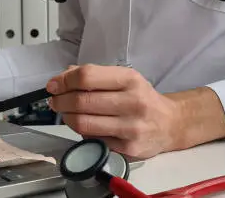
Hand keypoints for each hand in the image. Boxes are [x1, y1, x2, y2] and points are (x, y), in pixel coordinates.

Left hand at [47, 64, 180, 158]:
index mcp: (130, 80)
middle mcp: (132, 102)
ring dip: (67, 118)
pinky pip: (93, 140)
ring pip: (83, 124)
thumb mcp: (125, 79)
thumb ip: (95, 76)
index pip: (87, 76)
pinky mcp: (128, 148)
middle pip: (82, 101)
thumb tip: (63, 77)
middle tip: (55, 101)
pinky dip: (82, 133)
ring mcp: (131, 127)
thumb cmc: (143, 99)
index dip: (64, 80)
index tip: (54, 85)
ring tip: (66, 113)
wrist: (170, 124)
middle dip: (60, 101)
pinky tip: (85, 127)